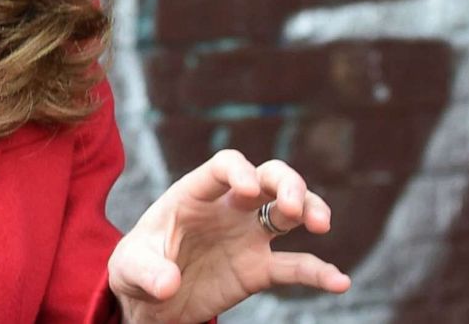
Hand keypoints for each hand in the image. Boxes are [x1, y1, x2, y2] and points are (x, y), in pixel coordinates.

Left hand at [107, 150, 351, 323]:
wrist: (150, 302)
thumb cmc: (135, 269)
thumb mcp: (128, 268)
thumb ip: (147, 271)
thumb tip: (167, 284)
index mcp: (194, 194)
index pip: (224, 166)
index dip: (239, 171)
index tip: (248, 190)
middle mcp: (227, 208)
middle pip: (267, 177)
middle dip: (286, 183)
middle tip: (291, 206)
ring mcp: (247, 236)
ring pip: (288, 210)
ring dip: (309, 209)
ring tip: (320, 225)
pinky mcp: (259, 269)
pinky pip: (296, 266)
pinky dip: (319, 272)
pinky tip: (340, 282)